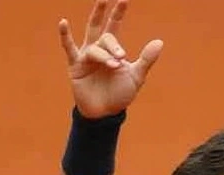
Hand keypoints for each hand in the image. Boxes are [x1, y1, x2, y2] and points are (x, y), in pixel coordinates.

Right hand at [58, 0, 163, 118]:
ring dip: (105, 54)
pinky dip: (65, 36)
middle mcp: (98, 48)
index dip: (118, 12)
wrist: (106, 113)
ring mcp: (86, 56)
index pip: (114, 25)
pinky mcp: (76, 66)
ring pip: (95, 46)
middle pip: (99, 26)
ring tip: (115, 64)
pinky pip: (69, 48)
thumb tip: (160, 41)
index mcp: (112, 49)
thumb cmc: (120, 94)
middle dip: (103, 13)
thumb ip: (146, 59)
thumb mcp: (137, 76)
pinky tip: (63, 23)